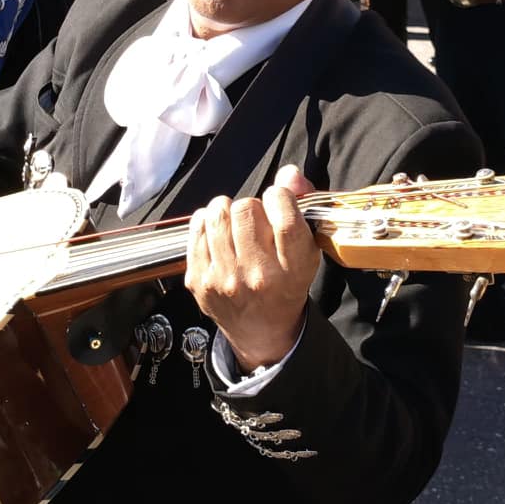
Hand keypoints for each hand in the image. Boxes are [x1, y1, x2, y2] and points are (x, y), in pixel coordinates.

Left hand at [186, 166, 320, 372]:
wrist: (261, 330)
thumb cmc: (286, 282)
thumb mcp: (306, 249)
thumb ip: (301, 206)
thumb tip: (289, 173)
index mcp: (292, 268)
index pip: (284, 215)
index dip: (279, 196)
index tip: (277, 200)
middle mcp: (258, 276)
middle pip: (246, 209)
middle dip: (251, 206)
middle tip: (255, 220)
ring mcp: (224, 280)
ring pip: (218, 213)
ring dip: (228, 211)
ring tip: (235, 225)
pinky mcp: (199, 280)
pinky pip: (197, 228)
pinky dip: (207, 222)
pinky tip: (218, 234)